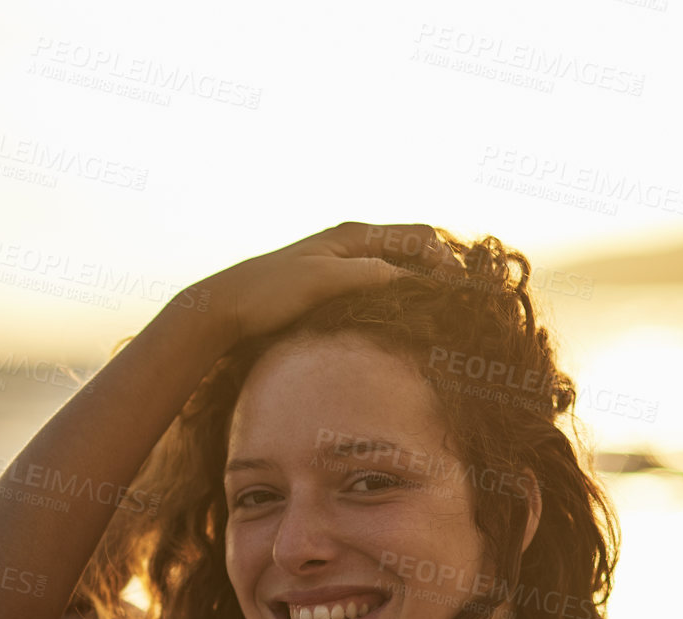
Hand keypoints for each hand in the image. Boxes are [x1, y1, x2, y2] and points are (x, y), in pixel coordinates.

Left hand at [193, 222, 468, 351]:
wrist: (222, 309)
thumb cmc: (268, 292)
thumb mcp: (324, 281)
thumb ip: (369, 274)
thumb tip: (412, 277)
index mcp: (353, 234)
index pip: (419, 236)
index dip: (446, 260)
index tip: (459, 293)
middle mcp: (350, 243)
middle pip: (413, 249)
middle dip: (439, 270)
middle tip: (461, 304)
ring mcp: (339, 263)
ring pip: (396, 267)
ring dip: (419, 284)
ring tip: (439, 313)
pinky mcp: (329, 286)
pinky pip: (376, 284)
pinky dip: (396, 296)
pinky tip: (400, 319)